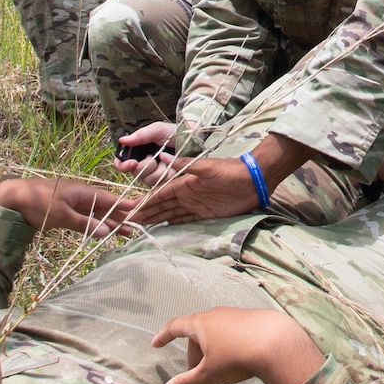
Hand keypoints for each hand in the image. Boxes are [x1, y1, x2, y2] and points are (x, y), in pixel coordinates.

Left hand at [0, 176, 140, 236]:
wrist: (13, 198)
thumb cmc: (38, 203)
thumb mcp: (62, 215)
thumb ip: (85, 224)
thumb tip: (106, 231)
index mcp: (83, 192)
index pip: (109, 199)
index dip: (123, 206)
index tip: (139, 211)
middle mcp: (80, 196)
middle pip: (104, 207)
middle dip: (120, 217)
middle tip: (135, 227)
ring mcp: (72, 203)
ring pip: (95, 214)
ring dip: (108, 223)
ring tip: (123, 232)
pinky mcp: (63, 211)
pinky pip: (84, 217)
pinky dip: (94, 224)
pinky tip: (100, 231)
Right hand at [116, 121, 179, 187]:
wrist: (193, 139)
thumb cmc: (174, 132)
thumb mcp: (157, 130)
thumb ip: (141, 135)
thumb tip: (122, 140)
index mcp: (137, 152)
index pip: (120, 164)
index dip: (123, 166)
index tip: (133, 163)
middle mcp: (142, 165)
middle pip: (134, 173)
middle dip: (145, 166)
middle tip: (154, 158)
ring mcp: (153, 174)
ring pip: (147, 180)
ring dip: (157, 170)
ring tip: (166, 160)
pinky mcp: (163, 181)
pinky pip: (160, 183)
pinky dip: (166, 174)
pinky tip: (171, 167)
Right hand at [134, 157, 261, 224]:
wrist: (253, 180)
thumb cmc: (231, 171)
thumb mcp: (208, 167)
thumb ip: (185, 165)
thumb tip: (162, 156)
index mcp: (186, 182)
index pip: (162, 193)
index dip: (148, 200)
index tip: (133, 207)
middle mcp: (188, 194)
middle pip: (163, 205)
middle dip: (147, 212)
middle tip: (129, 220)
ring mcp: (196, 204)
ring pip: (171, 213)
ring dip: (157, 218)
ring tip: (141, 225)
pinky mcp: (205, 214)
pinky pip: (185, 220)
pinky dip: (173, 223)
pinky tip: (163, 227)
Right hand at [152, 307, 323, 383]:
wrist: (277, 343)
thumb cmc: (237, 357)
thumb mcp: (208, 374)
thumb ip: (185, 383)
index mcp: (201, 324)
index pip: (176, 326)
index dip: (164, 335)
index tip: (156, 343)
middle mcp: (217, 314)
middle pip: (197, 332)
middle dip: (194, 352)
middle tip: (197, 372)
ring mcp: (236, 313)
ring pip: (216, 330)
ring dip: (211, 347)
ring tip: (219, 366)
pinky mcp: (253, 317)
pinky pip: (233, 330)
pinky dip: (228, 342)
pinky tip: (239, 356)